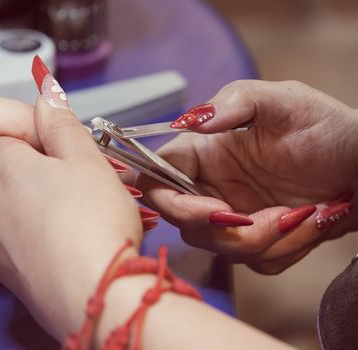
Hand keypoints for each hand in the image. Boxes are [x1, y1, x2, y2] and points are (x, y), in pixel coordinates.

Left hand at [0, 97, 141, 338]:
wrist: (90, 295)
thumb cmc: (89, 218)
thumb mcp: (80, 157)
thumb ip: (59, 123)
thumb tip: (45, 95)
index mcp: (5, 163)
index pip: (12, 139)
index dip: (41, 144)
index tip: (70, 158)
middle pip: (11, 175)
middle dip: (40, 177)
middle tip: (80, 189)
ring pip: (13, 210)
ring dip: (39, 209)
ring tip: (77, 219)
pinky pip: (16, 243)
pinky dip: (35, 240)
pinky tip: (62, 246)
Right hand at [137, 80, 357, 273]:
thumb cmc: (332, 129)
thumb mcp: (286, 102)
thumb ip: (235, 101)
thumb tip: (189, 120)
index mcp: (205, 151)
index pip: (158, 179)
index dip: (173, 202)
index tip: (218, 210)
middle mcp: (212, 185)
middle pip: (185, 224)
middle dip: (232, 233)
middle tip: (277, 218)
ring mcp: (233, 214)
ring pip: (221, 249)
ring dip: (269, 241)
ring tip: (309, 214)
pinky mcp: (258, 239)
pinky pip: (255, 261)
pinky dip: (287, 249)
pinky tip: (312, 223)